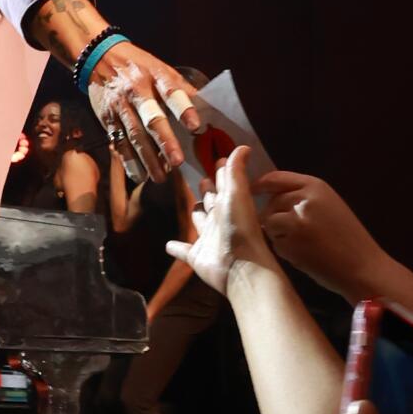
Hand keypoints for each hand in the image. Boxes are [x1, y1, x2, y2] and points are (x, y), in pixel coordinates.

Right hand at [86, 41, 199, 181]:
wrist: (99, 57)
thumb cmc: (139, 67)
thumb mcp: (161, 69)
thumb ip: (181, 89)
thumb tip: (208, 108)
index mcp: (155, 75)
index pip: (172, 92)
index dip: (184, 109)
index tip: (196, 126)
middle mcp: (136, 90)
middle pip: (151, 118)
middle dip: (165, 141)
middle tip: (177, 161)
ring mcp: (120, 105)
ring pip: (134, 135)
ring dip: (148, 158)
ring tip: (161, 176)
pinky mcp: (107, 118)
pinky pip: (118, 142)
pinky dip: (129, 161)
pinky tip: (139, 175)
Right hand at [168, 144, 271, 292]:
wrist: (240, 267)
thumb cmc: (240, 226)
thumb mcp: (237, 193)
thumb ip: (236, 170)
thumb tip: (244, 146)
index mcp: (230, 203)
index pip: (225, 184)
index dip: (222, 173)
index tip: (219, 161)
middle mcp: (220, 220)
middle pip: (212, 203)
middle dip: (208, 192)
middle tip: (202, 180)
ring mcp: (208, 239)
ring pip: (200, 224)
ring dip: (197, 216)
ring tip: (192, 206)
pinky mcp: (197, 257)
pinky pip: (184, 251)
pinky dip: (176, 248)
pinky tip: (167, 245)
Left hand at [253, 169, 383, 296]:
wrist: (363, 267)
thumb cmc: (348, 238)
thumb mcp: (330, 205)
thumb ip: (303, 197)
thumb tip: (271, 197)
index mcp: (316, 186)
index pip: (276, 178)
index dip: (260, 185)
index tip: (252, 191)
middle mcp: (304, 200)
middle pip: (270, 203)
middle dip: (273, 217)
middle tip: (294, 232)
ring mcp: (296, 222)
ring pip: (268, 223)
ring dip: (277, 234)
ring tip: (301, 243)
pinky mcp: (290, 244)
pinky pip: (274, 243)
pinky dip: (283, 250)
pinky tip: (304, 254)